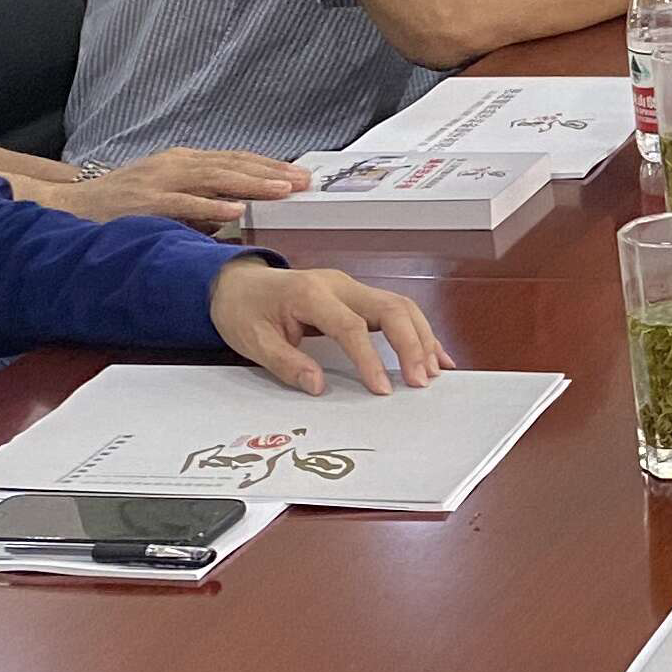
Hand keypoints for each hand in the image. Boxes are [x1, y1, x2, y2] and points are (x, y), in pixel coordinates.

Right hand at [45, 147, 312, 233]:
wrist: (70, 206)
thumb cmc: (122, 205)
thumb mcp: (168, 196)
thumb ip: (202, 202)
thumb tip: (239, 214)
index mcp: (183, 161)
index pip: (235, 159)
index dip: (269, 166)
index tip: (300, 174)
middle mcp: (176, 164)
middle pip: (233, 164)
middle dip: (271, 171)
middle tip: (304, 181)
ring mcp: (161, 181)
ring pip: (215, 177)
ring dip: (252, 183)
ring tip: (283, 189)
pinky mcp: (146, 202)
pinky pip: (184, 203)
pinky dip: (212, 205)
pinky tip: (237, 209)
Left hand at [210, 260, 446, 396]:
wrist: (236, 282)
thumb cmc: (242, 311)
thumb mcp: (251, 342)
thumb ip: (286, 363)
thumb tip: (318, 386)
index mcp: (311, 294)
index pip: (350, 326)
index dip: (370, 358)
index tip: (383, 389)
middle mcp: (339, 285)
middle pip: (390, 308)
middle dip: (412, 344)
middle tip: (422, 380)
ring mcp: (351, 287)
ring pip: (400, 306)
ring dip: (422, 337)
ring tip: (435, 371)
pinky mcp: (357, 295)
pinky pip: (394, 309)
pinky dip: (417, 331)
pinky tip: (433, 353)